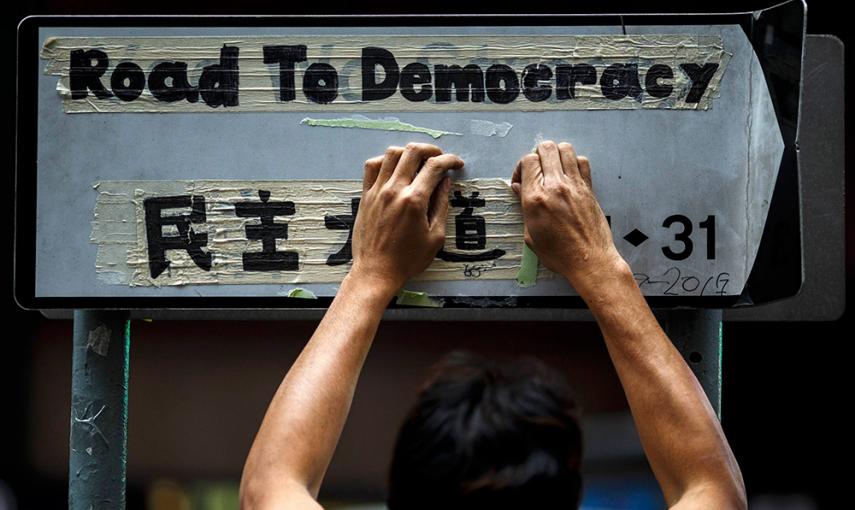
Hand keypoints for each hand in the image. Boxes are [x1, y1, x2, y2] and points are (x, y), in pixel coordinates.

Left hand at [350, 143, 463, 294]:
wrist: (376, 272)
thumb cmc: (407, 260)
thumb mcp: (435, 237)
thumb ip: (441, 206)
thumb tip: (445, 183)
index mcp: (414, 201)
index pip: (435, 166)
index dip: (450, 160)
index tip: (457, 164)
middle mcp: (394, 190)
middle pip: (412, 151)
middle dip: (431, 149)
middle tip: (439, 158)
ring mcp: (377, 191)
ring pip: (391, 154)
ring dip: (408, 152)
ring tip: (417, 162)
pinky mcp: (365, 196)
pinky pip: (372, 167)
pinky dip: (384, 161)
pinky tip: (394, 169)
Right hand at [511, 140, 627, 297]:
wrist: (589, 260)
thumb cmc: (559, 254)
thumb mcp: (531, 235)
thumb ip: (524, 207)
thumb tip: (519, 188)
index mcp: (535, 199)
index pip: (528, 161)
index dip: (521, 167)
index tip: (521, 180)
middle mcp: (555, 187)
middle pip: (546, 148)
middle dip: (538, 155)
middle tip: (537, 170)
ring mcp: (574, 185)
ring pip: (565, 149)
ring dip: (556, 155)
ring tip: (553, 169)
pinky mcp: (588, 188)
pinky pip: (582, 162)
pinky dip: (574, 163)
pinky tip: (569, 176)